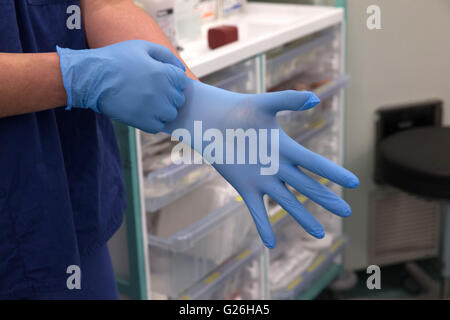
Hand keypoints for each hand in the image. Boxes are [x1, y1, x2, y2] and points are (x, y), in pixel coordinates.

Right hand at [57, 40, 186, 132]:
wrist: (91, 78)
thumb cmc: (115, 60)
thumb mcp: (141, 47)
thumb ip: (165, 55)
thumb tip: (180, 69)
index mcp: (163, 72)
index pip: (182, 81)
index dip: (172, 80)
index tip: (160, 80)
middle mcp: (162, 91)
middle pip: (178, 99)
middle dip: (169, 95)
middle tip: (151, 91)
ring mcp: (154, 109)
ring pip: (171, 114)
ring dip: (163, 109)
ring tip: (147, 102)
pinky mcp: (143, 122)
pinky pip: (158, 126)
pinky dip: (153, 121)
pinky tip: (142, 112)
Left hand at [164, 79, 358, 247]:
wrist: (213, 122)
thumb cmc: (239, 110)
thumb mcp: (265, 104)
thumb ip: (289, 99)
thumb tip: (314, 98)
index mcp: (285, 148)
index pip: (314, 163)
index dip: (333, 172)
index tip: (353, 182)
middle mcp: (278, 167)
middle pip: (307, 186)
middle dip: (326, 198)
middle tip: (346, 211)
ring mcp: (262, 179)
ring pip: (287, 202)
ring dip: (303, 217)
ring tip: (320, 233)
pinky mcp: (244, 187)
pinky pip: (257, 210)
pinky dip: (264, 226)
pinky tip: (270, 244)